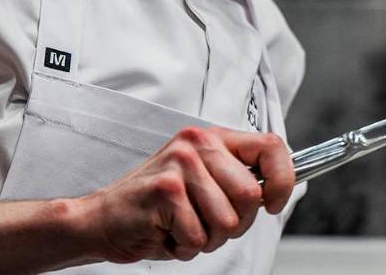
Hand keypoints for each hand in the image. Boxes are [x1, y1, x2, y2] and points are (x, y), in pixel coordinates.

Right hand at [76, 126, 295, 263]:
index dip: (282, 180)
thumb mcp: (201, 181)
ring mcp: (180, 165)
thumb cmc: (156, 206)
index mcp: (211, 138)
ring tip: (182, 227)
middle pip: (250, 195)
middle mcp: (196, 144)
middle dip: (235, 225)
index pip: (270, 147)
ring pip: (227, 222)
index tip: (273, 202)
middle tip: (206, 224)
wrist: (103, 220)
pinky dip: (184, 247)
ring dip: (207, 239)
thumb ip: (235, 178)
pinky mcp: (165, 190)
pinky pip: (198, 236)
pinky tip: (166, 233)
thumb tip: (275, 189)